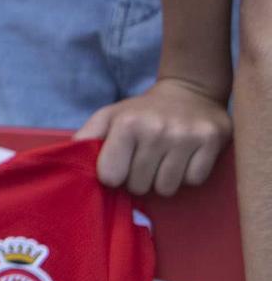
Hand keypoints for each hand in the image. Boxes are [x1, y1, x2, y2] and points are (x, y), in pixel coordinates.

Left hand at [74, 77, 230, 195]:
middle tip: (144, 161)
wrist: (189, 92)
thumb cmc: (141, 112)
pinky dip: (187, 175)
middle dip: (139, 179)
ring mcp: (186, 136)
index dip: (114, 176)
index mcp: (126, 124)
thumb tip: (66, 159)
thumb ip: (86, 138)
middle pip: (140, 186)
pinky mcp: (212, 142)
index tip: (120, 165)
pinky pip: (194, 181)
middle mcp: (157, 130)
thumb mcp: (109, 116)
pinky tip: (183, 158)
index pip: (111, 177)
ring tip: (163, 160)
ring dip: (163, 180)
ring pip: (168, 188)